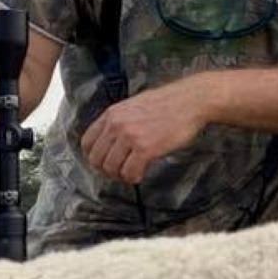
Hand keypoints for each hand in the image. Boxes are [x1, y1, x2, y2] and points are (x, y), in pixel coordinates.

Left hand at [80, 78, 213, 183]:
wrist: (190, 101)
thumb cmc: (168, 103)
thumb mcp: (134, 105)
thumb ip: (120, 121)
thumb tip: (113, 141)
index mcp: (112, 114)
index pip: (87, 143)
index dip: (94, 157)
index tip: (104, 162)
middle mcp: (117, 125)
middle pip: (96, 159)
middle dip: (106, 170)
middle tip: (118, 172)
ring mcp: (130, 136)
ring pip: (111, 168)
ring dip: (120, 176)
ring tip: (131, 174)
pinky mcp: (145, 148)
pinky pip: (130, 172)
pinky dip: (133, 178)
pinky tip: (140, 174)